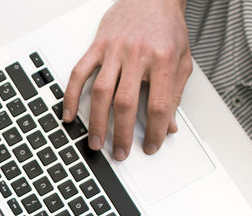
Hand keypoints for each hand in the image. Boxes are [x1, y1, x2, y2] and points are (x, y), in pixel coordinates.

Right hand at [64, 0, 192, 159]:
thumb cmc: (166, 27)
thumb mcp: (181, 59)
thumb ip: (175, 93)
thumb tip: (170, 125)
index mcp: (162, 60)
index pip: (159, 105)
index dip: (156, 131)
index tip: (152, 146)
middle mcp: (137, 55)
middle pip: (126, 103)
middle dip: (122, 134)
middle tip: (120, 153)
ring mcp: (114, 50)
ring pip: (101, 92)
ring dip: (97, 121)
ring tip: (96, 142)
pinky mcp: (97, 45)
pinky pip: (79, 72)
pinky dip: (72, 95)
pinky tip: (69, 114)